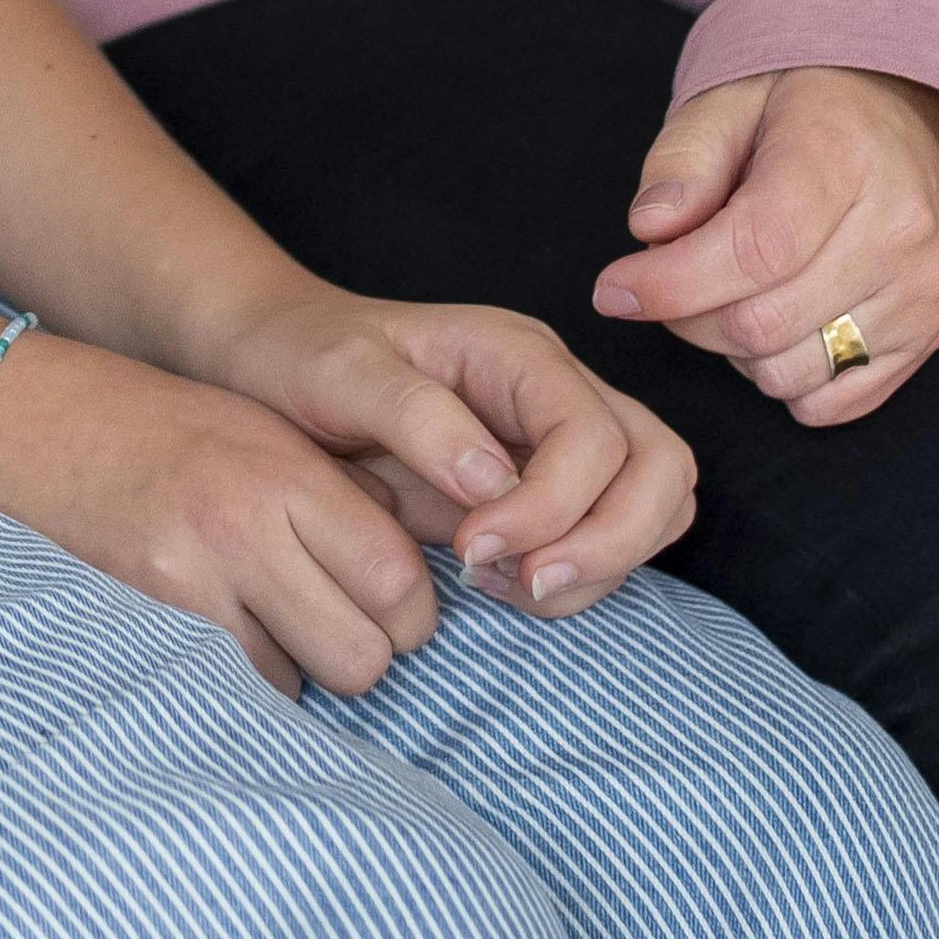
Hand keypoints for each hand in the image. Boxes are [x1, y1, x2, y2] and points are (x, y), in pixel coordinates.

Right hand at [0, 332, 469, 696]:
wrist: (29, 423)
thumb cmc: (163, 429)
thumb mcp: (267, 434)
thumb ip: (343, 501)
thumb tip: (420, 585)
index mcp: (284, 470)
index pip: (399, 578)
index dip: (411, 611)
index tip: (391, 605)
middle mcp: (241, 526)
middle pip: (364, 655)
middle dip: (362, 651)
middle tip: (332, 621)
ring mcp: (187, 582)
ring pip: (303, 685)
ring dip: (299, 666)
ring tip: (264, 617)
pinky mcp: (144, 623)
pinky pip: (237, 689)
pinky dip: (243, 675)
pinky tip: (219, 629)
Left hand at [195, 284, 693, 617]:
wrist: (277, 362)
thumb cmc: (304, 356)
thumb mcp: (339, 373)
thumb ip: (416, 417)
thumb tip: (494, 482)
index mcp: (517, 353)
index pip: (596, 435)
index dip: (553, 506)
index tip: (470, 548)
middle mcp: (558, 392)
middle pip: (661, 466)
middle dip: (611, 541)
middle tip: (522, 584)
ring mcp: (562, 440)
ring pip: (656, 505)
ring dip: (602, 563)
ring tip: (506, 585)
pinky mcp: (550, 487)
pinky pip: (612, 534)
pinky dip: (582, 574)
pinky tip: (500, 583)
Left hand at [592, 66, 938, 425]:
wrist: (909, 118)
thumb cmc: (804, 110)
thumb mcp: (730, 101)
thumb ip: (682, 161)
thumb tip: (650, 230)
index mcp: (844, 155)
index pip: (754, 248)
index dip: (672, 283)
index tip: (615, 289)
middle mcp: (899, 229)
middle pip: (762, 322)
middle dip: (689, 316)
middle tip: (671, 282)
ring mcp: (923, 291)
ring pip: (791, 373)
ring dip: (735, 351)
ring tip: (735, 292)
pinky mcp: (930, 336)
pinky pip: (831, 404)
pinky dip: (785, 379)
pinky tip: (780, 323)